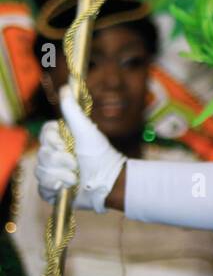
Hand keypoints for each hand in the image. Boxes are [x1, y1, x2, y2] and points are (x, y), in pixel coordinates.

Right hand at [34, 85, 125, 212]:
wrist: (108, 181)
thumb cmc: (100, 154)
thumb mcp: (86, 130)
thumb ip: (73, 110)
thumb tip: (65, 87)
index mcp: (61, 139)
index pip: (45, 134)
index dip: (53, 140)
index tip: (67, 143)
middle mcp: (54, 153)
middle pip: (42, 153)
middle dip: (61, 159)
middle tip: (76, 162)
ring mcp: (52, 171)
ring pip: (41, 170)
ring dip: (61, 174)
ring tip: (76, 177)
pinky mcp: (52, 188)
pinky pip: (42, 186)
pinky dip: (56, 186)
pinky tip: (68, 186)